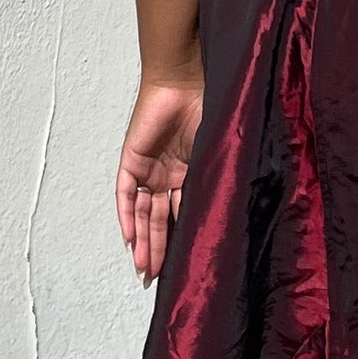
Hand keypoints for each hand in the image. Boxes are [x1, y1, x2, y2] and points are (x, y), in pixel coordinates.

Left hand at [117, 74, 204, 284]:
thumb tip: (231, 212)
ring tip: (145, 267)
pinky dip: (127, 215)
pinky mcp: (132, 160)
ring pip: (143, 212)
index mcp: (190, 174)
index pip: (182, 214)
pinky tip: (130, 239)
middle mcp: (167, 176)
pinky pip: (126, 193)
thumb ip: (217, 177)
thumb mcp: (216, 150)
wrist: (185, 80)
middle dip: (158, 249)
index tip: (184, 266)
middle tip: (155, 277)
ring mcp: (149, 169)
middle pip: (160, 220)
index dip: (182, 239)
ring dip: (143, 239)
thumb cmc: (208, 108)